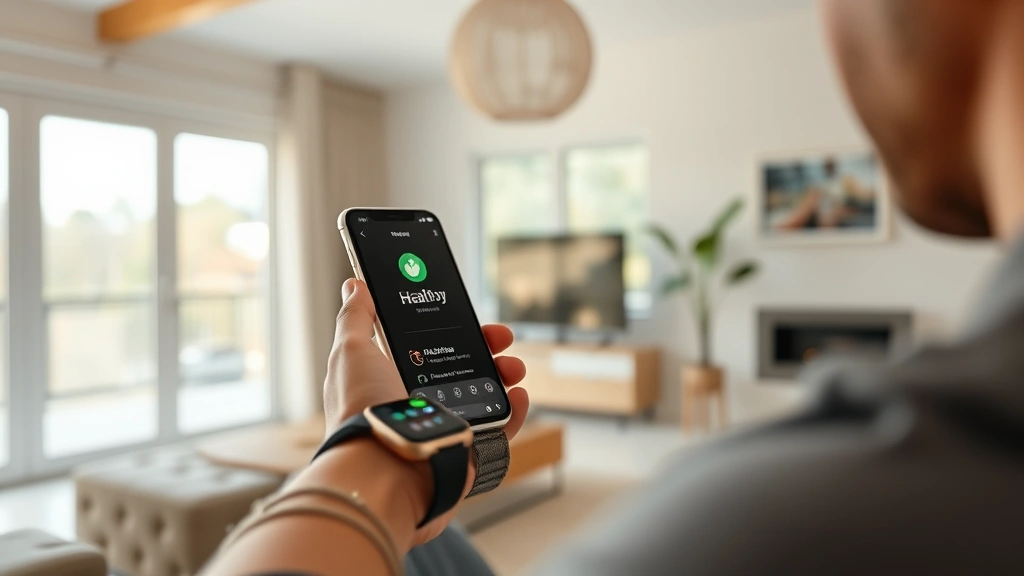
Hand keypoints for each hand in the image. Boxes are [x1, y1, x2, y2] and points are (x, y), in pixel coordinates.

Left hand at [323, 278, 529, 543]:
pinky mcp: (467, 452)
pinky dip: (514, 411)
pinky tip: (518, 395)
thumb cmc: (362, 410)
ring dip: (504, 374)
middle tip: (500, 336)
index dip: (449, 329)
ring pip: (485, 395)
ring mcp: (445, 427)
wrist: (383, 466)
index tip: (466, 316)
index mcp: (391, 380)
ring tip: (513, 368)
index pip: (427, 348)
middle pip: (462, 368)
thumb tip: (355, 285)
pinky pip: (500, 429)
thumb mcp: (350, 351)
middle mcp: (419, 404)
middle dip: (485, 347)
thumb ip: (355, 317)